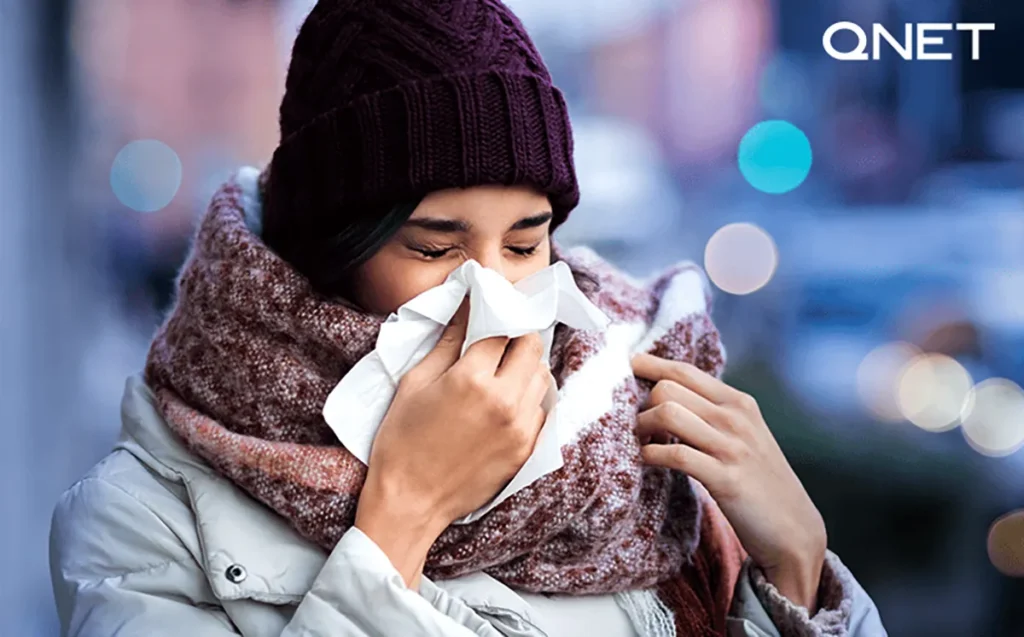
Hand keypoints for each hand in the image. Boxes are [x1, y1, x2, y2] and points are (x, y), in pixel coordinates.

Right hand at [355, 300, 549, 586]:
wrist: (410, 502)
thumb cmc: (402, 440)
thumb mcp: (415, 383)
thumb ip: (447, 342)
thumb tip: (467, 307)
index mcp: (472, 379)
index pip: (502, 329)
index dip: (495, 317)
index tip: (488, 316)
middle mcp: (505, 400)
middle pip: (532, 348)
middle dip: (516, 339)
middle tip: (497, 345)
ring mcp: (521, 427)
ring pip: (542, 377)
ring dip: (526, 368)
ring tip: (501, 375)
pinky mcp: (527, 449)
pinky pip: (541, 410)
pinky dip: (529, 399)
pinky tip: (504, 404)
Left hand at [632, 353, 826, 611]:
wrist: (793, 529)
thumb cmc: (758, 480)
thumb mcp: (743, 435)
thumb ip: (712, 412)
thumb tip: (665, 392)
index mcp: (738, 402)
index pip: (684, 370)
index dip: (649, 365)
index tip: (626, 365)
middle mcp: (735, 418)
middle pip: (667, 389)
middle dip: (643, 405)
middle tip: (638, 427)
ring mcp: (732, 447)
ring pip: (667, 413)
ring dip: (642, 427)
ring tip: (640, 442)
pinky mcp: (725, 479)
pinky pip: (674, 454)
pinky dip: (650, 454)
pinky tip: (646, 460)